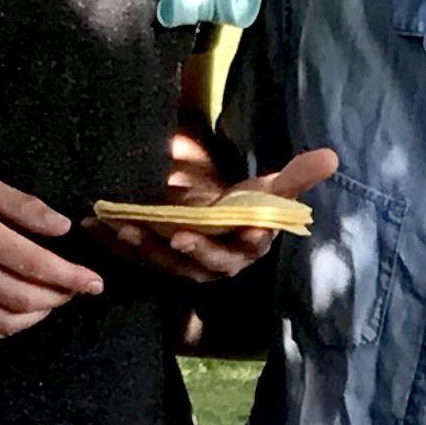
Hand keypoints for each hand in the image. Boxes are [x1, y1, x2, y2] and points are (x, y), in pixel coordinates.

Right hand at [0, 154, 101, 341]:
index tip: (94, 283)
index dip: (70, 278)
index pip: (35, 265)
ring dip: (36, 317)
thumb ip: (22, 206)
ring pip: (4, 321)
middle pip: (24, 298)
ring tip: (50, 301)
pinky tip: (19, 314)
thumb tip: (63, 228)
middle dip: (58, 299)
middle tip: (74, 289)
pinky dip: (6, 328)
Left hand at [100, 140, 339, 283]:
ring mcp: (184, 267)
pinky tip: (92, 225)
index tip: (206, 229)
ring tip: (117, 224)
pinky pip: (134, 257)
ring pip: (161, 262)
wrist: (221, 223)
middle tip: (159, 233)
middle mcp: (215, 265)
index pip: (238, 248)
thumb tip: (332, 157)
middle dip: (177, 248)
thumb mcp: (271, 190)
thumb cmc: (249, 206)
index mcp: (245, 248)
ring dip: (139, 246)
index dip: (223, 242)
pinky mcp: (158, 263)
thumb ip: (297, 177)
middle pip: (197, 263)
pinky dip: (112, 243)